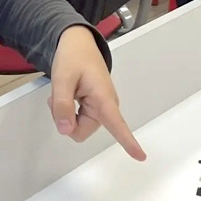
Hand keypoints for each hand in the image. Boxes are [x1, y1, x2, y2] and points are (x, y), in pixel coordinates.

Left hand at [48, 26, 145, 160]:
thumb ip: (62, 104)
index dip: (129, 142)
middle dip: (65, 119)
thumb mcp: (62, 78)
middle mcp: (105, 106)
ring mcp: (100, 108)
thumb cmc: (73, 56)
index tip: (141, 157)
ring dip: (64, 113)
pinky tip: (66, 93)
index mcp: (103, 99)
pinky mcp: (94, 107)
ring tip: (65, 90)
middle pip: (81, 131)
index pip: (118, 124)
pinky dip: (66, 109)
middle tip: (58, 95)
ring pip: (76, 126)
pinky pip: (76, 119)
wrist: (77, 42)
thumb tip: (66, 131)